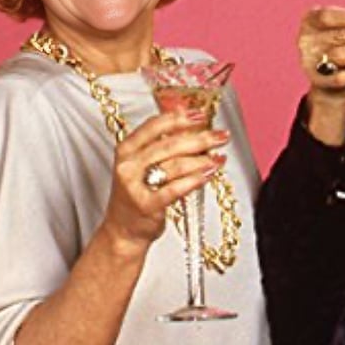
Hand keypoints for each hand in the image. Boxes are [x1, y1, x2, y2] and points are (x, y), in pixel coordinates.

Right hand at [102, 110, 229, 252]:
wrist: (123, 230)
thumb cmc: (138, 194)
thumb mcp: (142, 165)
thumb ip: (162, 144)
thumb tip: (192, 122)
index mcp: (126, 149)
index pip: (154, 126)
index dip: (179, 117)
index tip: (201, 114)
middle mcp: (128, 165)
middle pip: (170, 144)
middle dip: (200, 138)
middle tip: (221, 136)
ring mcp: (135, 186)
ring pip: (175, 166)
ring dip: (202, 160)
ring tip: (219, 158)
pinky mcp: (146, 205)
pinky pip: (175, 188)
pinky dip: (196, 179)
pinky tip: (209, 174)